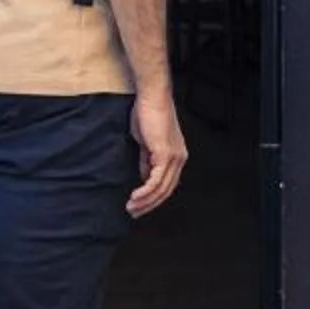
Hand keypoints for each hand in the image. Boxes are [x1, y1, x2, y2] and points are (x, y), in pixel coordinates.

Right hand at [127, 90, 188, 217]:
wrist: (152, 95)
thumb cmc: (148, 113)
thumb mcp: (147, 142)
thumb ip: (147, 160)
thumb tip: (143, 177)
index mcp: (177, 156)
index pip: (167, 184)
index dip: (154, 198)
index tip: (140, 206)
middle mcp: (179, 159)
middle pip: (166, 191)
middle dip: (149, 205)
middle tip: (134, 213)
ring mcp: (174, 157)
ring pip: (161, 189)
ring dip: (145, 201)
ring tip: (131, 207)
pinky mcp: (165, 154)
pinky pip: (155, 180)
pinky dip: (145, 192)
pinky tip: (135, 197)